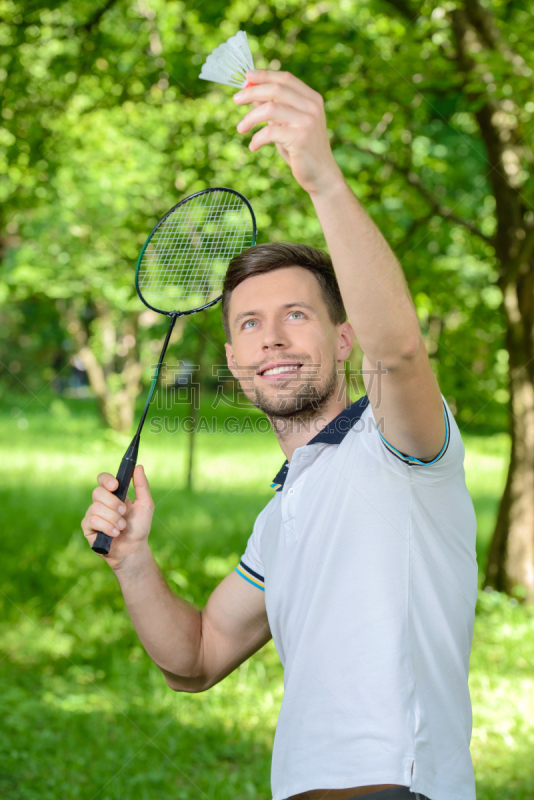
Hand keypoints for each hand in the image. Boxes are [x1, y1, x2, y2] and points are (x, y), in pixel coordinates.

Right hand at [81, 465, 153, 569]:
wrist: (134, 549)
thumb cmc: (139, 527)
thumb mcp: (145, 504)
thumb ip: (142, 486)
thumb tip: (139, 466)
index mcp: (113, 494)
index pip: (102, 479)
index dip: (106, 480)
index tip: (116, 486)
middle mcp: (101, 502)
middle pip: (98, 492)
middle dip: (113, 503)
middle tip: (124, 513)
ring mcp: (93, 514)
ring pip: (96, 507)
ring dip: (113, 518)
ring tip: (121, 527)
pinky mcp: (87, 527)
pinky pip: (93, 520)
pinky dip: (107, 527)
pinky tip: (114, 534)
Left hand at [234, 70, 343, 195]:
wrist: (321, 175)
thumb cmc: (301, 150)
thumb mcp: (286, 125)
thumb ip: (274, 108)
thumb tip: (251, 93)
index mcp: (312, 99)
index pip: (285, 78)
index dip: (264, 75)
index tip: (246, 77)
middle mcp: (312, 107)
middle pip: (276, 89)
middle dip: (252, 92)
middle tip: (235, 99)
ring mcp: (307, 122)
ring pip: (270, 109)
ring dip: (250, 117)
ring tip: (240, 128)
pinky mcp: (300, 139)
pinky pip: (269, 132)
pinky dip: (257, 139)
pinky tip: (253, 147)